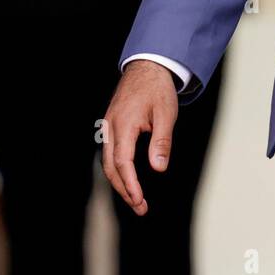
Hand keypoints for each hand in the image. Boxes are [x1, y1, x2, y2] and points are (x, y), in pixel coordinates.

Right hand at [101, 60, 178, 214]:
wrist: (147, 66)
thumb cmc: (158, 90)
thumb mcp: (166, 115)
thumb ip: (161, 142)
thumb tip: (158, 169)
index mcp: (124, 125)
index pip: (123, 162)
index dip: (130, 184)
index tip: (139, 201)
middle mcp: (111, 127)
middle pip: (111, 167)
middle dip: (124, 190)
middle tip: (140, 208)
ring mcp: (108, 126)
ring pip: (108, 161)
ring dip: (120, 182)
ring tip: (136, 200)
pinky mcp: (111, 125)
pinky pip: (110, 152)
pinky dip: (117, 169)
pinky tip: (128, 179)